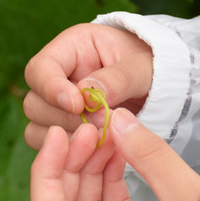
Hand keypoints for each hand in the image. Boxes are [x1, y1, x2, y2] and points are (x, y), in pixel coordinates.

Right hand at [24, 23, 152, 149]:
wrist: (164, 87)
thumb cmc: (154, 66)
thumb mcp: (143, 67)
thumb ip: (119, 78)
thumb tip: (87, 93)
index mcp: (71, 48)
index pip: (40, 68)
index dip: (51, 88)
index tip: (78, 105)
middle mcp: (57, 77)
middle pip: (34, 102)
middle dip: (65, 118)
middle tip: (101, 123)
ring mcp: (57, 106)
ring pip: (37, 127)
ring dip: (68, 136)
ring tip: (104, 135)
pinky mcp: (63, 130)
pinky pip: (51, 146)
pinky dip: (70, 151)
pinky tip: (98, 148)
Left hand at [30, 108, 199, 200]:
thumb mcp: (190, 199)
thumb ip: (153, 157)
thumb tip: (119, 119)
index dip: (44, 176)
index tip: (58, 137)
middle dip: (69, 161)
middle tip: (90, 127)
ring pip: (86, 199)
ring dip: (90, 163)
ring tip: (109, 131)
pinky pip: (108, 200)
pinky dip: (108, 173)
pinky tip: (119, 148)